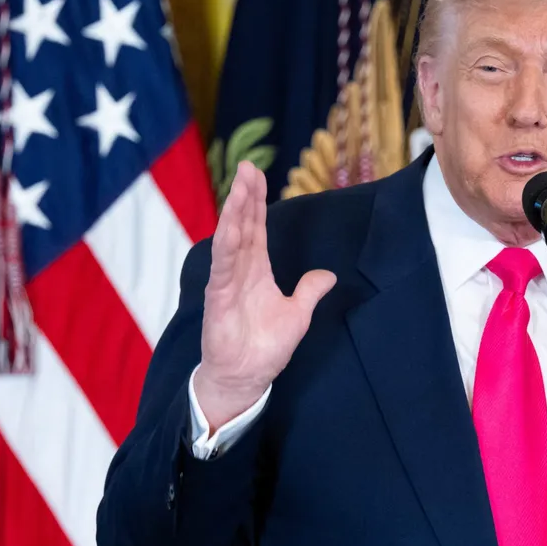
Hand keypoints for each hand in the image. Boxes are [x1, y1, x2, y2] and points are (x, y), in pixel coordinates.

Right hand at [194, 161, 336, 429]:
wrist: (245, 377)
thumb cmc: (264, 346)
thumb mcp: (297, 314)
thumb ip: (309, 291)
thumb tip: (328, 275)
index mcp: (256, 270)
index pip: (256, 229)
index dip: (257, 202)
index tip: (258, 175)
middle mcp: (239, 271)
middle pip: (242, 226)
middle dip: (245, 197)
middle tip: (248, 168)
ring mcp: (226, 283)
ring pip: (231, 240)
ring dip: (235, 213)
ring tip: (240, 187)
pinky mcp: (218, 299)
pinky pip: (222, 268)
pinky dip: (226, 246)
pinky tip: (230, 227)